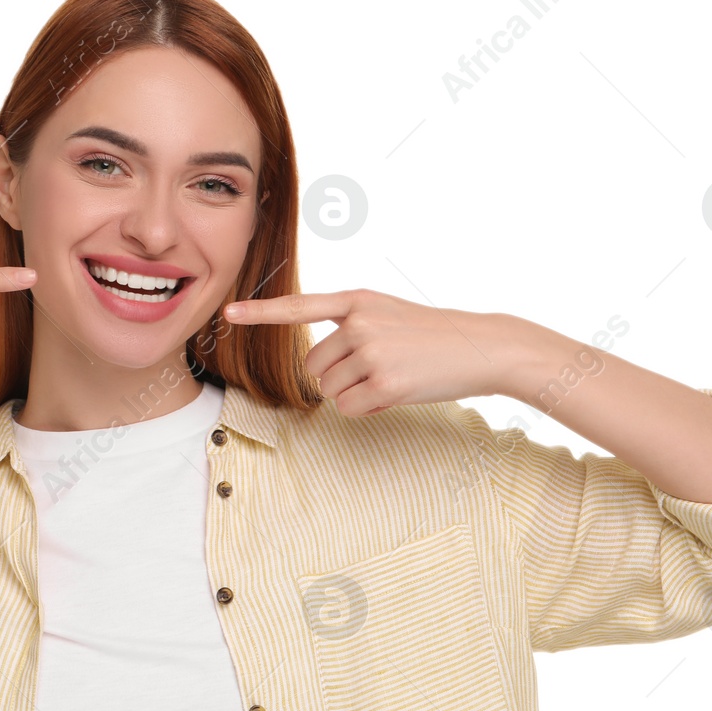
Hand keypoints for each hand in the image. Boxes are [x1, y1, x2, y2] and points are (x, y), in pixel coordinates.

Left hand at [223, 289, 524, 415]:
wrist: (482, 347)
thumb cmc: (433, 335)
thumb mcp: (388, 314)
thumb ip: (351, 325)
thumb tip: (318, 367)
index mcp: (358, 300)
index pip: (300, 305)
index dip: (261, 312)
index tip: (229, 313)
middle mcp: (360, 322)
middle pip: (313, 367)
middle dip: (337, 379)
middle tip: (377, 372)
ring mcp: (371, 353)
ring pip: (329, 390)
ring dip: (354, 395)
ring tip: (391, 379)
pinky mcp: (384, 384)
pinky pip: (349, 409)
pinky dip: (367, 410)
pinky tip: (395, 395)